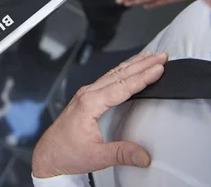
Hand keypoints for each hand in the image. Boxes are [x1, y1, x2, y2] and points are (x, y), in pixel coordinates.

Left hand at [32, 51, 167, 177]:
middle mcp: (87, 94)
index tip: (158, 68)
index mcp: (89, 104)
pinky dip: (122, 71)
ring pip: (113, 74)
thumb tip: (144, 155)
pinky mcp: (86, 97)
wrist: (49, 154)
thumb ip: (121, 154)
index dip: (142, 77)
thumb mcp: (96, 156)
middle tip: (161, 55)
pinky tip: (130, 67)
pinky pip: (107, 79)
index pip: (122, 86)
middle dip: (142, 64)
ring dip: (133, 64)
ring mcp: (86, 94)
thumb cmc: (67, 153)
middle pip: (119, 75)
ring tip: (149, 55)